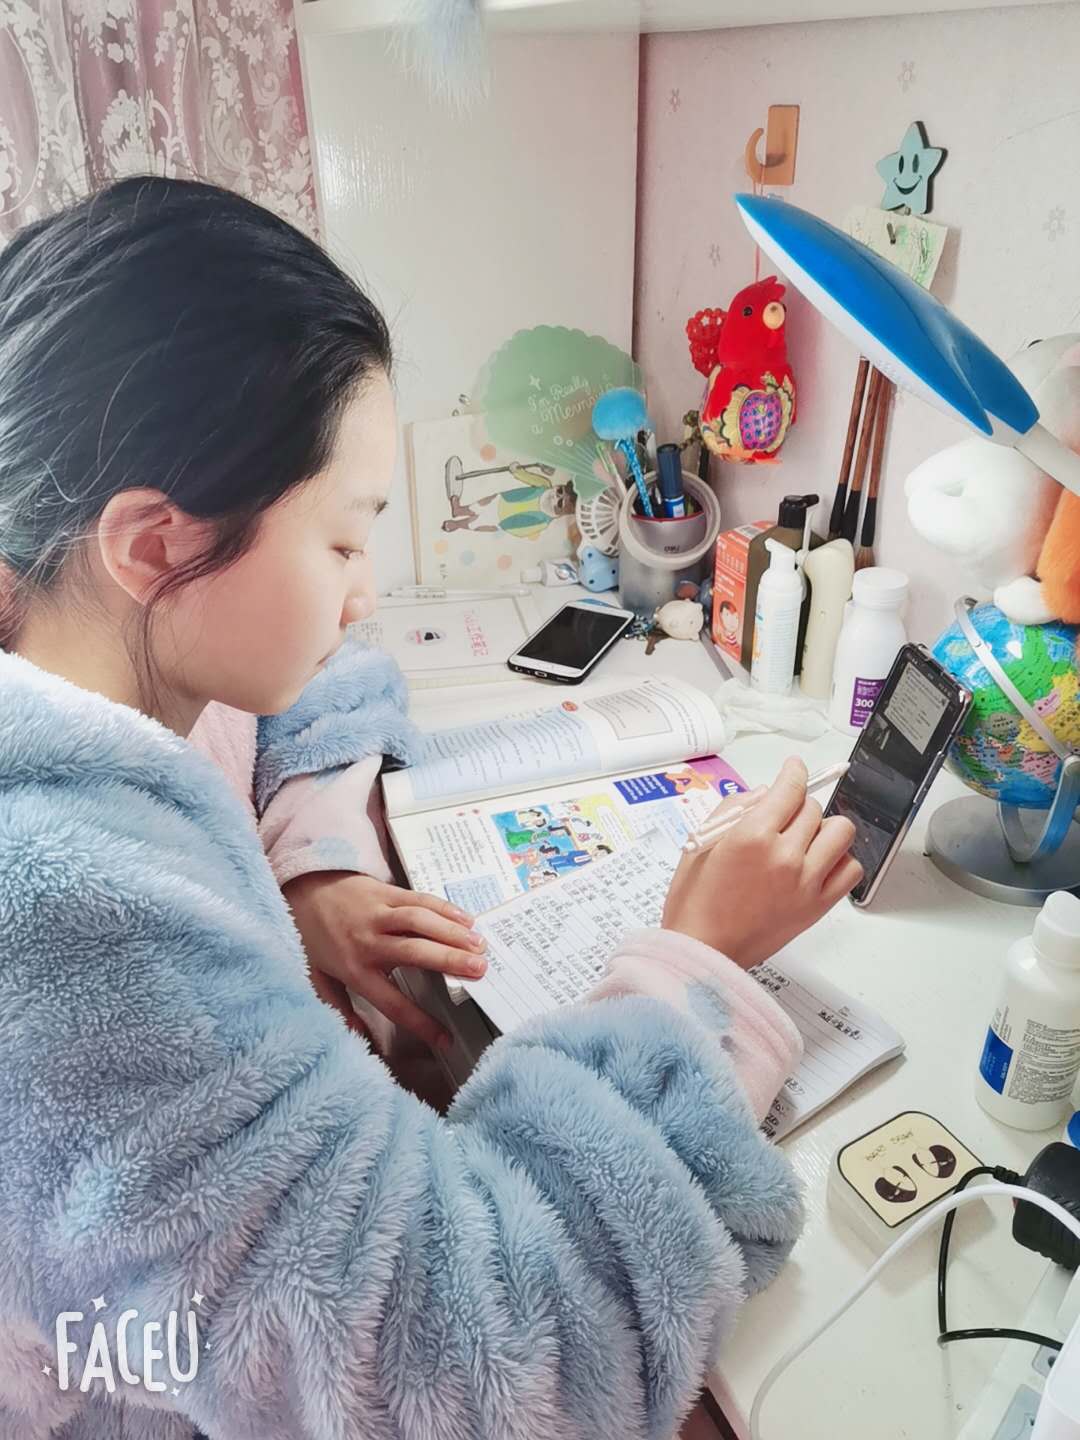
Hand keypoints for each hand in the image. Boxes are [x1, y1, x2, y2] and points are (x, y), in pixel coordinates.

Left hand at [281, 871, 486, 1050]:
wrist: (304, 889)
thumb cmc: (315, 937)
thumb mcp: (317, 979)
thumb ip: (338, 1008)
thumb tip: (359, 1037)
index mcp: (355, 970)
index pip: (392, 1002)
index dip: (420, 1022)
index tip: (445, 1039)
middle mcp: (369, 942)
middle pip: (414, 953)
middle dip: (450, 961)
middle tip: (481, 970)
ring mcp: (378, 914)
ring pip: (420, 921)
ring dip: (453, 932)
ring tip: (480, 945)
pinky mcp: (386, 892)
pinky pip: (419, 899)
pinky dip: (445, 909)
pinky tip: (466, 920)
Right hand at [662, 757, 862, 968]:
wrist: (704, 951)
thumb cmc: (695, 902)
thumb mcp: (702, 843)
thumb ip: (734, 809)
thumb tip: (765, 794)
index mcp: (752, 835)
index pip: (790, 788)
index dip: (794, 772)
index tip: (794, 769)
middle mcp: (785, 855)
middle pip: (812, 808)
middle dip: (797, 806)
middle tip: (782, 817)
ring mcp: (806, 881)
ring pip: (840, 831)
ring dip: (824, 828)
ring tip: (805, 840)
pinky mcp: (818, 905)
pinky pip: (850, 869)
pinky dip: (839, 860)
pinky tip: (818, 864)